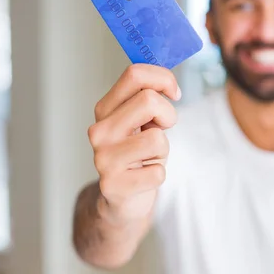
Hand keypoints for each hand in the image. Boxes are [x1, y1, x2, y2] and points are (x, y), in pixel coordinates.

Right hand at [87, 64, 180, 223]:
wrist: (121, 199)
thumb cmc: (138, 154)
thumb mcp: (140, 121)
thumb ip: (148, 96)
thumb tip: (168, 80)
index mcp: (105, 109)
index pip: (134, 74)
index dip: (163, 78)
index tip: (173, 93)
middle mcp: (99, 131)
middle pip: (149, 101)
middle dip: (168, 115)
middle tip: (162, 130)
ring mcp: (103, 159)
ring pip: (156, 139)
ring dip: (163, 150)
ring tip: (149, 158)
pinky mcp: (114, 185)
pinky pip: (158, 172)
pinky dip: (158, 175)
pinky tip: (144, 178)